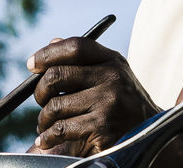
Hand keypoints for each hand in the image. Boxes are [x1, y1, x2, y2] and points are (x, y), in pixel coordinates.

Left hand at [27, 36, 159, 155]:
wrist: (150, 134)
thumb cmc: (124, 102)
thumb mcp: (112, 74)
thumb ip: (84, 59)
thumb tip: (51, 43)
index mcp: (113, 60)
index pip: (76, 46)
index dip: (48, 54)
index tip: (32, 64)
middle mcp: (112, 77)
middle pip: (58, 75)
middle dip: (39, 91)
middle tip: (40, 100)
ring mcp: (108, 101)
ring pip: (55, 106)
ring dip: (43, 119)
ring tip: (46, 124)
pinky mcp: (103, 126)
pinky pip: (61, 128)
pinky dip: (48, 136)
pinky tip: (47, 139)